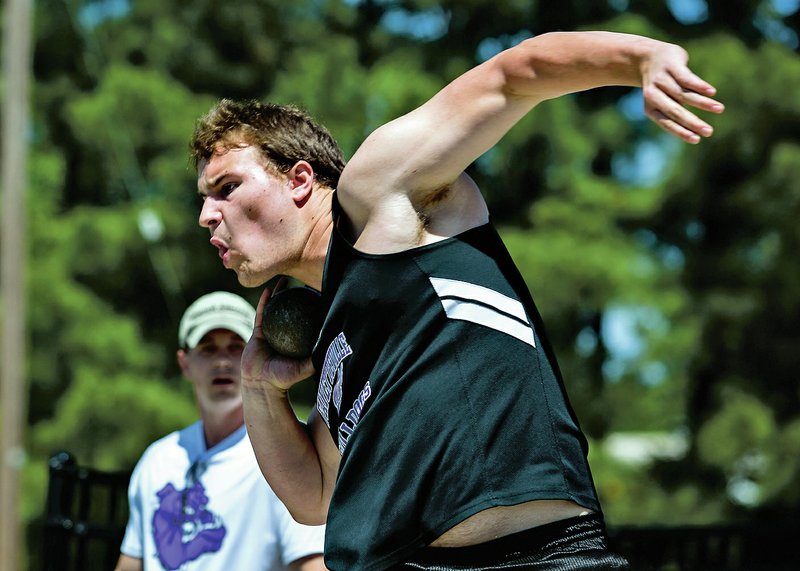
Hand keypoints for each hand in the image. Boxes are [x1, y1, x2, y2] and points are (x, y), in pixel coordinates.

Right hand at [241, 277, 315, 392]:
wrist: (261, 384)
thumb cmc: (284, 378)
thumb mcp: (304, 368)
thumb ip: (316, 358)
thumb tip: (334, 346)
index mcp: (295, 341)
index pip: (306, 319)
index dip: (311, 306)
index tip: (317, 292)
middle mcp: (284, 334)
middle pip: (292, 310)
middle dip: (297, 295)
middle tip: (303, 281)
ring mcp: (270, 332)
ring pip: (276, 308)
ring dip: (280, 293)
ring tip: (286, 278)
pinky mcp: (257, 332)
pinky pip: (261, 313)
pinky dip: (265, 301)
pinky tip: (270, 290)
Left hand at [640, 43, 723, 143]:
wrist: (648, 57)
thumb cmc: (661, 85)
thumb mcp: (664, 99)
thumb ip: (676, 111)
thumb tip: (694, 128)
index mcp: (651, 107)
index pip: (667, 123)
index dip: (681, 131)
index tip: (697, 140)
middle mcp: (653, 95)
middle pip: (675, 111)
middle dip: (693, 122)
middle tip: (709, 132)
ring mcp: (661, 79)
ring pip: (684, 94)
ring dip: (703, 103)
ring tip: (719, 109)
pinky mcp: (671, 65)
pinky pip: (686, 78)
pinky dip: (699, 86)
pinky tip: (711, 92)